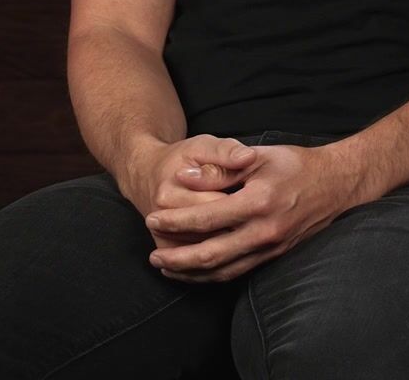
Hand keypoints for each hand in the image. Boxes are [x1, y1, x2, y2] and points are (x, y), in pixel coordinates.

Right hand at [119, 134, 261, 251]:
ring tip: (248, 228)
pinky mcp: (167, 249)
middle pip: (215, 232)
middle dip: (241, 226)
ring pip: (209, 251)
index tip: (261, 199)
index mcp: (171, 193)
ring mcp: (163, 238)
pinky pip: (197, 262)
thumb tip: (247, 156)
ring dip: (233, 244)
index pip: (218, 207)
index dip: (244, 204)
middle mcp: (162, 221)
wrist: (147, 174)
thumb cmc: (180, 159)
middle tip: (257, 217)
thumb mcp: (203, 146)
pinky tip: (235, 245)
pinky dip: (218, 259)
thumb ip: (226, 151)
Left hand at [144, 142, 365, 282]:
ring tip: (166, 268)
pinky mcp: (275, 255)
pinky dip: (212, 275)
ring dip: (191, 273)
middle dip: (177, 257)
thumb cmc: (297, 165)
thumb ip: (221, 169)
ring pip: (223, 270)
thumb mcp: (259, 157)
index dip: (175, 220)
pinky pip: (238, 272)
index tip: (152, 218)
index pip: (206, 217)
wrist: (338, 184)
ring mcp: (271, 247)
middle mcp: (264, 231)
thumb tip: (183, 177)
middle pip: (210, 254)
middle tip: (153, 256)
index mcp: (259, 202)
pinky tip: (196, 271)